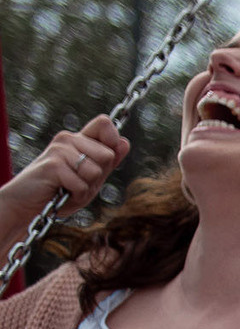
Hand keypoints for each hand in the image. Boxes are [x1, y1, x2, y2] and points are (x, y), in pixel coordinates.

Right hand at [11, 116, 128, 211]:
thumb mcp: (91, 178)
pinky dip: (76, 195)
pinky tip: (61, 193)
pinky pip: (82, 185)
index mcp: (79, 140)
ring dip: (86, 187)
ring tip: (68, 187)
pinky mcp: (52, 165)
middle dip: (99, 176)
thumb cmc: (60, 192)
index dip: (113, 140)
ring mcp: (59, 150)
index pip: (105, 124)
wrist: (27, 204)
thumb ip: (107, 162)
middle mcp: (68, 139)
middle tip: (78, 181)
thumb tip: (124, 142)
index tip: (105, 158)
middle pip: (108, 155)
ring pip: (95, 171)